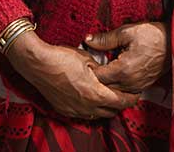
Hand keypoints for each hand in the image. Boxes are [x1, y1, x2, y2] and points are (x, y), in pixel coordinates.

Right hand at [6, 31, 138, 119]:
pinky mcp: (64, 110)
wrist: (37, 63)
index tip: (136, 93)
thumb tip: (109, 72)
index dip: (131, 97)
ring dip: (105, 107)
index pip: (120, 101)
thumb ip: (102, 69)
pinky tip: (90, 98)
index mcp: (95, 93)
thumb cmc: (62, 57)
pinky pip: (84, 114)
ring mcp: (75, 110)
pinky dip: (91, 108)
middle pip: (111, 111)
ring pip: (98, 115)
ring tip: (108, 96)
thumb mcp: (87, 59)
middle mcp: (87, 106)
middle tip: (124, 94)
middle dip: (120, 103)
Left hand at [85, 21, 169, 92]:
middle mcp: (130, 83)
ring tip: (101, 67)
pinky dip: (115, 84)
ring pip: (113, 91)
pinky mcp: (142, 87)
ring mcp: (137, 87)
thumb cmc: (152, 35)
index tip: (85, 60)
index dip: (89, 68)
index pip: (98, 77)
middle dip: (95, 77)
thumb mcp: (126, 32)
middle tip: (90, 64)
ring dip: (105, 82)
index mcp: (123, 70)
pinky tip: (113, 72)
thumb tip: (88, 40)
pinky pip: (123, 90)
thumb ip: (105, 39)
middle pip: (104, 87)